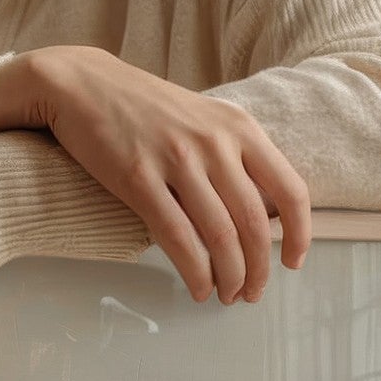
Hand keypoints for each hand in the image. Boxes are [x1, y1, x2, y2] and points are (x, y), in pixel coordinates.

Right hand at [0, 47, 310, 304]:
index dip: (300, 235)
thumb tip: (260, 213)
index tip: (293, 263)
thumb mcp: (203, 120)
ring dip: (229, 278)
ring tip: (225, 296)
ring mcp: (177, 159)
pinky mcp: (138, 178)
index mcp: (238, 128)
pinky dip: (194, 273)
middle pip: (254, 224)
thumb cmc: (144, 110)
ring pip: (220, 236)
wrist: (81, 83)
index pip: (289, 189)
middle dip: (258, 270)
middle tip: (251, 294)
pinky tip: (197, 288)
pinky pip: (178, 238)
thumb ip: (234, 157)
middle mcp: (214, 142)